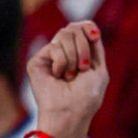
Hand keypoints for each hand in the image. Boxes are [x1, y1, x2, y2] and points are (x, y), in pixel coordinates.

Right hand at [26, 22, 106, 137]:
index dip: (87, 27)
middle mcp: (64, 52)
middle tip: (82, 68)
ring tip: (71, 76)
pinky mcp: (38, 60)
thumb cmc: (87, 96)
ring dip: (74, 57)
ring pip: (63, 35)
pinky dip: (62, 63)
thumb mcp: (99, 70)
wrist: (71, 112)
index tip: (94, 34)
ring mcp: (50, 56)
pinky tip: (59, 76)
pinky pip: (54, 47)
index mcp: (80, 54)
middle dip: (83, 47)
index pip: (81, 28)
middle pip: (73, 29)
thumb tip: (91, 26)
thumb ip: (95, 47)